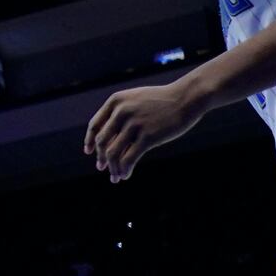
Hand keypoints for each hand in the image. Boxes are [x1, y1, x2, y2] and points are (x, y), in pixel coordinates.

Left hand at [83, 80, 206, 182]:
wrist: (187, 98)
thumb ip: (120, 114)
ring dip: (113, 168)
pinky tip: (126, 175)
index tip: (89, 152)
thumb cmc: (162, 101)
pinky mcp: (148, 137)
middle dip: (101, 157)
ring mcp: (134, 124)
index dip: (89, 140)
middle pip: (102, 141)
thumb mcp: (136, 100)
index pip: (95, 125)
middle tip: (102, 167)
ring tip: (115, 177)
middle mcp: (121, 112)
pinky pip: (129, 158)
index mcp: (116, 101)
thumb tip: (108, 140)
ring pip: (113, 153)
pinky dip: (125, 169)